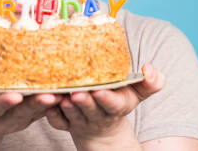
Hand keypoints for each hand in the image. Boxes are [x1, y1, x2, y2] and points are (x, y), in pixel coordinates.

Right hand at [0, 85, 61, 146]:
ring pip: (37, 112)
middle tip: (49, 96)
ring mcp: (19, 119)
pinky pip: (45, 110)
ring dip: (51, 103)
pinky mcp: (30, 117)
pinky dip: (57, 102)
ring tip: (65, 93)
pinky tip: (69, 89)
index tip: (13, 95)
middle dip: (35, 104)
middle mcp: (4, 119)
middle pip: (22, 112)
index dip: (3, 102)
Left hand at [45, 63, 164, 148]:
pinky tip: (46, 102)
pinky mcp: (66, 123)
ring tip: (61, 96)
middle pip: (90, 110)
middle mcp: (98, 115)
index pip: (113, 105)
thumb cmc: (119, 101)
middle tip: (76, 93)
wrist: (103, 129)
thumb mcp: (137, 93)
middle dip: (84, 102)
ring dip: (65, 107)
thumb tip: (149, 69)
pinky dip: (52, 114)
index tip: (100, 91)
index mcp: (116, 107)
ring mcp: (81, 120)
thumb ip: (150, 82)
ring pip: (72, 115)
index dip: (106, 99)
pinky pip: (57, 122)